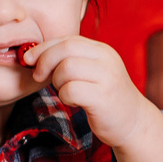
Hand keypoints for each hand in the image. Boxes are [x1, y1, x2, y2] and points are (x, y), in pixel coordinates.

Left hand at [27, 34, 162, 153]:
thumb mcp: (93, 71)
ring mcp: (107, 78)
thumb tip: (36, 55)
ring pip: (66, 69)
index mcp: (102, 50)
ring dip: (57, 82)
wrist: (133, 122)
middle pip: (65, 49)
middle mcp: (107, 59)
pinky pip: (71, 90)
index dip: (44, 48)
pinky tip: (73, 102)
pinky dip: (65, 97)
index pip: (67, 39)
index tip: (29, 59)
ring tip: (65, 91)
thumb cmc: (106, 97)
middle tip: (38, 76)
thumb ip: (72, 60)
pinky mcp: (103, 98)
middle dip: (44, 62)